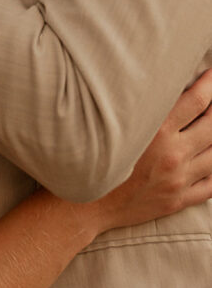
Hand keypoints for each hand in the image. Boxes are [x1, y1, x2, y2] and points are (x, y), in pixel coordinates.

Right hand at [91, 67, 211, 232]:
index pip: (196, 101)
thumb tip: (163, 88)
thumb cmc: (98, 157)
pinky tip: (211, 159)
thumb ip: (144, 107)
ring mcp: (179, 180)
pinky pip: (211, 186)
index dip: (210, 84)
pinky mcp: (179, 200)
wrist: (87, 203)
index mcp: (158, 132)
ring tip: (211, 127)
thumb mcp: (120, 125)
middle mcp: (173, 155)